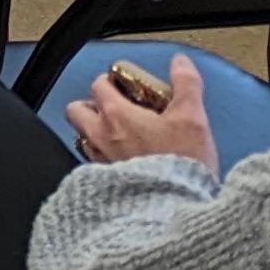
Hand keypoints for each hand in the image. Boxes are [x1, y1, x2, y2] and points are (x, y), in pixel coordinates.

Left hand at [71, 53, 218, 173]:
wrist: (174, 206)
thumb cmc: (181, 164)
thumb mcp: (192, 118)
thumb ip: (186, 85)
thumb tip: (181, 62)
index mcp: (117, 116)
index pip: (99, 85)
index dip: (111, 80)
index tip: (125, 83)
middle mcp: (100, 136)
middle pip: (77, 109)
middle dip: (90, 104)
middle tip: (112, 107)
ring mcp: (98, 160)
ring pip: (80, 136)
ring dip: (92, 130)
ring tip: (114, 133)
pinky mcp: (103, 182)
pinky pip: (89, 162)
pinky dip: (99, 155)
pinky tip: (117, 159)